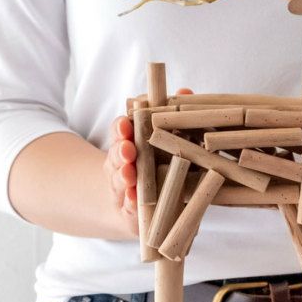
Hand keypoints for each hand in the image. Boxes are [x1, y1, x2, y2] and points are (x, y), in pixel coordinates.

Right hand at [103, 87, 194, 238]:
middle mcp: (122, 162)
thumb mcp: (167, 139)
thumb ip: (172, 116)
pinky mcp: (129, 210)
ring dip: (123, 177)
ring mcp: (123, 187)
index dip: (121, 127)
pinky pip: (127, 206)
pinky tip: (134, 199)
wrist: (144, 205)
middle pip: (116, 153)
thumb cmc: (160, 164)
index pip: (120, 130)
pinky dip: (130, 202)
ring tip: (129, 174)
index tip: (125, 125)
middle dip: (120, 151)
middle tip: (128, 150)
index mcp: (130, 142)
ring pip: (119, 180)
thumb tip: (185, 92)